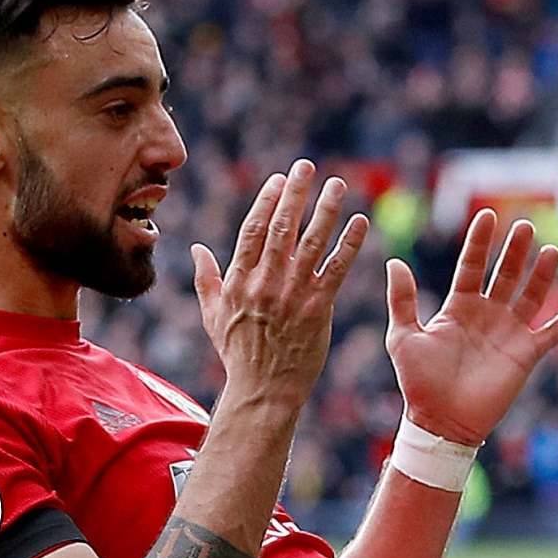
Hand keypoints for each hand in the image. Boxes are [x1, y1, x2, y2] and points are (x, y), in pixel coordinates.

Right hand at [191, 160, 367, 411]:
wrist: (263, 390)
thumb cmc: (237, 354)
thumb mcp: (212, 315)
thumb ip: (206, 278)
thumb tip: (196, 247)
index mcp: (239, 280)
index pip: (253, 229)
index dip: (267, 201)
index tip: (280, 180)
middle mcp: (265, 282)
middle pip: (282, 227)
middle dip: (296, 193)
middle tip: (307, 166)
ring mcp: (292, 294)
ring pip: (312, 242)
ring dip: (326, 209)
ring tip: (338, 185)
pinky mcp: (317, 309)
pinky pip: (336, 269)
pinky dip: (350, 244)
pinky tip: (361, 222)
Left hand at [383, 209, 557, 444]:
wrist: (441, 423)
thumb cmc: (419, 384)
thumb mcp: (403, 337)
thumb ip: (402, 300)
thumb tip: (394, 262)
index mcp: (458, 308)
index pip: (471, 267)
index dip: (480, 243)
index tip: (487, 215)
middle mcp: (486, 316)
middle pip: (505, 275)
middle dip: (514, 251)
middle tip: (524, 225)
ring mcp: (508, 334)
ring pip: (530, 296)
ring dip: (542, 274)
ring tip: (551, 250)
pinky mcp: (525, 355)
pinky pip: (552, 333)